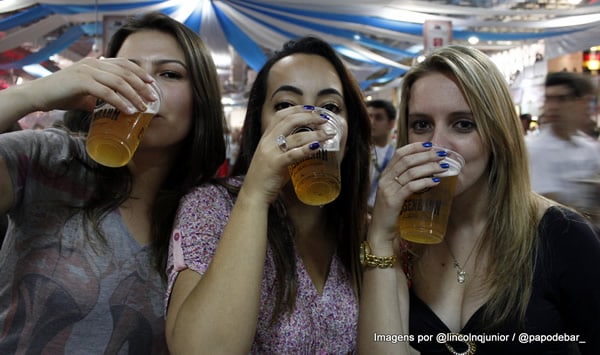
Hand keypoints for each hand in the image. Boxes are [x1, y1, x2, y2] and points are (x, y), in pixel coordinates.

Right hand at [22, 57, 155, 113]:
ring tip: (144, 107)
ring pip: (118, 82)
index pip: (123, 63)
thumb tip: (116, 106)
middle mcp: (93, 63)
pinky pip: (106, 92)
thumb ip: (100, 96)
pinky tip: (129, 111)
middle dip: (142, 85)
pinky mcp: (81, 82)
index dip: (139, 72)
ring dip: (134, 95)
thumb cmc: (62, 94)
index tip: (151, 82)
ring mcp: (87, 71)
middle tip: (153, 98)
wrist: (38, 95)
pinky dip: (120, 102)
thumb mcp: (86, 93)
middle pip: (125, 72)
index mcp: (95, 62)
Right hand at [240, 105, 335, 204]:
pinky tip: (318, 147)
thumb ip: (286, 149)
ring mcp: (270, 152)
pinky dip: (307, 149)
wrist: (253, 194)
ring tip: (328, 134)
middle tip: (325, 119)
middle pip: (290, 120)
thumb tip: (308, 145)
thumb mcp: (273, 157)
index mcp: (266, 137)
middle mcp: (267, 141)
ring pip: (296, 136)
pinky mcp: (275, 165)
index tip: (313, 109)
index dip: (298, 109)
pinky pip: (293, 154)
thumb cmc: (266, 178)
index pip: (281, 115)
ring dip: (315, 134)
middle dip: (310, 117)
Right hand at [369, 142, 448, 243]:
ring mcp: (387, 189)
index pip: (399, 154)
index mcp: (384, 175)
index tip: (430, 145)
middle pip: (407, 160)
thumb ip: (405, 182)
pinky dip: (426, 182)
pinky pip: (411, 186)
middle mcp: (384, 179)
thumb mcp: (395, 194)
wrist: (380, 232)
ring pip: (411, 172)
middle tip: (442, 154)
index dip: (415, 147)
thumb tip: (425, 172)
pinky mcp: (393, 200)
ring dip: (430, 167)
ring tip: (443, 167)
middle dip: (426, 155)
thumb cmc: (391, 213)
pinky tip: (436, 182)